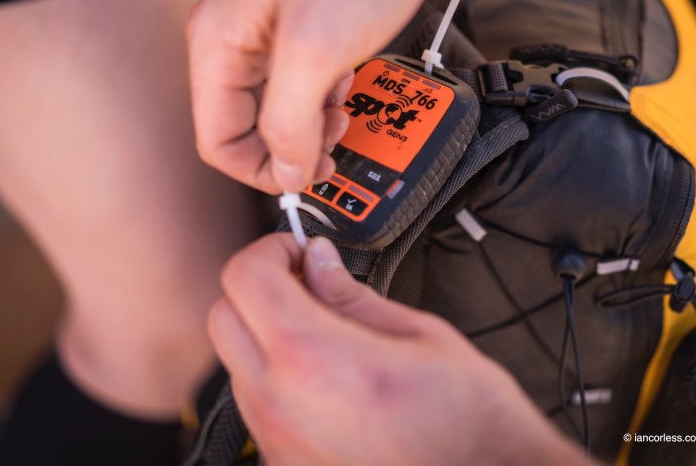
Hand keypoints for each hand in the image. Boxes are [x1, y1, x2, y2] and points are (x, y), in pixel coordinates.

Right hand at [188, 0, 463, 192]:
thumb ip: (291, 121)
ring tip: (344, 105)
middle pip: (247, 125)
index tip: (306, 176)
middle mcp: (233, 37)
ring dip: (313, 119)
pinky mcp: (299, 22)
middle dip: (293, 143)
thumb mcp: (317, 51)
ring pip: (277, 105)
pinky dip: (326, 91)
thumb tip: (286, 172)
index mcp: (218, 42)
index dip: (262, 170)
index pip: (217, 140)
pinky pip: (302, 79)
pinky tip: (348, 75)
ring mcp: (266, 29)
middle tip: (335, 144)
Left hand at [209, 234, 589, 464]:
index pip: (246, 278)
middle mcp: (281, 405)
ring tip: (323, 328)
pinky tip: (326, 374)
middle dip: (258, 287)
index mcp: (315, 358)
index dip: (271, 250)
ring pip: (236, 362)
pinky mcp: (284, 465)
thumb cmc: (472, 426)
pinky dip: (277, 376)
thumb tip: (321, 262)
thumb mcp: (423, 337)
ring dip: (266, 332)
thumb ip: (354, 296)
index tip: (299, 251)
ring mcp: (277, 443)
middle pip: (224, 317)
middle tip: (306, 281)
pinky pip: (258, 405)